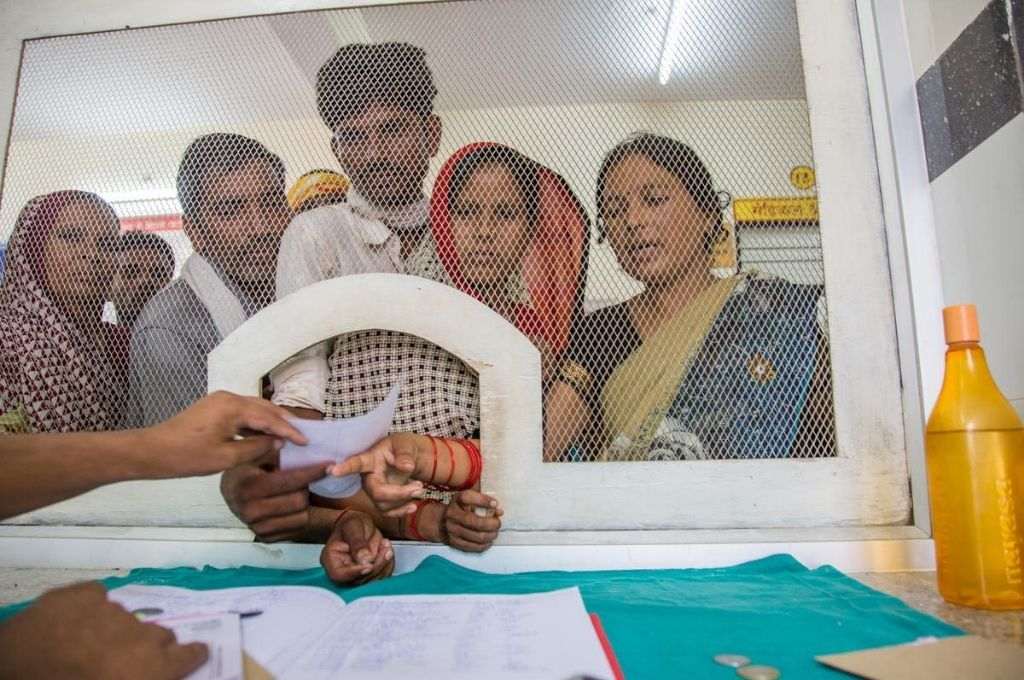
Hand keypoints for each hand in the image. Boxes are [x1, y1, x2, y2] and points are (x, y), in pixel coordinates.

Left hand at [0, 581, 207, 679]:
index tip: (190, 654)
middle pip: (160, 635)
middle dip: (148, 647)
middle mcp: (142, 634)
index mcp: (154, 666)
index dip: (191, 655)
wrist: (16, 672)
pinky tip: (72, 623)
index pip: (191, 654)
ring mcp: (113, 610)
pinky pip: (96, 597)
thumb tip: (153, 669)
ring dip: (114, 630)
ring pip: (125, 618)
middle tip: (123, 661)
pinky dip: (89, 609)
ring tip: (88, 644)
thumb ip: (147, 676)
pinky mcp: (83, 594)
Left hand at [141, 391, 307, 478]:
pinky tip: (263, 435)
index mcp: (233, 407)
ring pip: (254, 408)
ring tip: (288, 434)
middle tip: (303, 434)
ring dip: (271, 421)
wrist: (152, 452)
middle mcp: (229, 397)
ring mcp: (220, 401)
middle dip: (284, 421)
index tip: (306, 441)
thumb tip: (277, 442)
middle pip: (265, 407)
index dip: (289, 431)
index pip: (269, 418)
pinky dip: (256, 422)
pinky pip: (242, 412)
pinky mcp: (213, 408)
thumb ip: (256, 448)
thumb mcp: (226, 458)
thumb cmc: (188, 456)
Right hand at [220, 451, 327, 541]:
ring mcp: (257, 527)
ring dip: (304, 501)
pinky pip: (298, 527)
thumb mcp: (254, 453)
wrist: (230, 492)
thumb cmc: (246, 469)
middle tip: (304, 477)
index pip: (289, 481)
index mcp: (247, 487)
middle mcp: (250, 511)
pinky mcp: (266, 537)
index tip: (328, 466)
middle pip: (298, 500)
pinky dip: (300, 514)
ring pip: (301, 515)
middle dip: (305, 487)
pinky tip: (290, 503)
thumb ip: (271, 445)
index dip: (311, 472)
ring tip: (294, 490)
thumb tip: (291, 439)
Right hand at [320, 509, 394, 584]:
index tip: (369, 565)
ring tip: (386, 545)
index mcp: (331, 559)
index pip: (338, 575)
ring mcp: (357, 574)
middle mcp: (343, 570)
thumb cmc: (352, 524)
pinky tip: (387, 549)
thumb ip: (357, 543)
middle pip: (358, 580)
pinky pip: (382, 575)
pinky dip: (388, 564)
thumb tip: (364, 559)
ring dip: (384, 564)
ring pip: (372, 580)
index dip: (354, 573)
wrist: (360, 524)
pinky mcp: (369, 573)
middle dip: (375, 566)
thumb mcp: (353, 527)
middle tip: (384, 549)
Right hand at [327, 434, 424, 516]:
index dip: (345, 468)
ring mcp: (374, 491)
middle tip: (419, 486)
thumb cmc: (403, 447)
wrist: (411, 459)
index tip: (332, 470)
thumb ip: (405, 454)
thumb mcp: (406, 445)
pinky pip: (388, 513)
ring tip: (420, 487)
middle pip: (376, 492)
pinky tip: (414, 505)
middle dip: (399, 493)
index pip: (357, 463)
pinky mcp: (382, 502)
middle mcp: (368, 477)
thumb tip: (406, 467)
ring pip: (383, 505)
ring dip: (404, 500)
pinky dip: (403, 511)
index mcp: (370, 459)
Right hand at [440, 490, 501, 552]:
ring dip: (490, 535)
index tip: (496, 504)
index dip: (484, 501)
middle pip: (475, 522)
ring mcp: (452, 529)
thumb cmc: (461, 509)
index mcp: (457, 500)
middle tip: (498, 523)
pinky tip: (488, 540)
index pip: (468, 498)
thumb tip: (499, 511)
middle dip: (491, 524)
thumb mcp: (470, 499)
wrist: (443, 522)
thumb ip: (485, 502)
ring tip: (494, 532)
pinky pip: (473, 546)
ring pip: (477, 536)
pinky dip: (484, 544)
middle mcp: (452, 514)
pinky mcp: (454, 542)